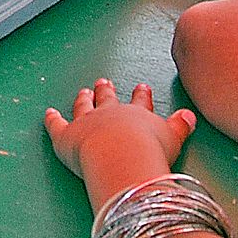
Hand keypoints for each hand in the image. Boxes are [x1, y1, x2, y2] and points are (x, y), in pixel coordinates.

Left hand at [44, 78, 196, 180]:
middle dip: (106, 91)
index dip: (141, 96)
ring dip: (83, 100)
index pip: (141, 103)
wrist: (121, 155)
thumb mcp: (174, 138)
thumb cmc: (149, 150)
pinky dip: (51, 119)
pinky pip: (56, 125)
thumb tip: (190, 115)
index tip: (142, 87)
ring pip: (83, 108)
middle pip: (108, 100)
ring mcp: (86, 123)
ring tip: (83, 92)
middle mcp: (111, 114)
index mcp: (137, 115)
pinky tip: (47, 112)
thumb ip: (181, 126)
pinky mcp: (66, 136)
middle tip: (104, 82)